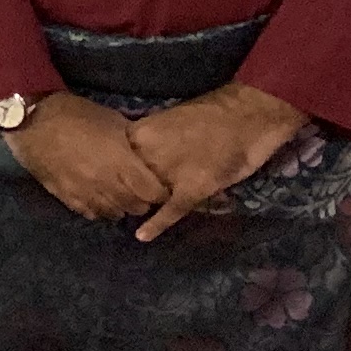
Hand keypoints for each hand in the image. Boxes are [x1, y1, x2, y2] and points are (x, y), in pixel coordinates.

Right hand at [0, 90, 166, 223]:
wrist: (31, 120)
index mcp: (121, 161)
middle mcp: (105, 182)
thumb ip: (131, 141)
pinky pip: (88, 213)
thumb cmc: (74, 114)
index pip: (153, 192)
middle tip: (140, 192)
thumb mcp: (111, 119)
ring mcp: (84, 191)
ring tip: (120, 198)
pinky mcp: (65, 195)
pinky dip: (98, 210)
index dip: (160, 191)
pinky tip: (98, 200)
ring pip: (113, 213)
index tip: (159, 186)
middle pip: (135, 206)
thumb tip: (144, 152)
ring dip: (120, 208)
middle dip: (142, 201)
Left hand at [127, 80, 309, 240]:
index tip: (102, 178)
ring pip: (146, 196)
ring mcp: (171, 172)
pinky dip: (157, 225)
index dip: (109, 170)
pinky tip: (142, 237)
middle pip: (125, 179)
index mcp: (141, 133)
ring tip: (127, 214)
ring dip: (139, 205)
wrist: (248, 115)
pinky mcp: (193, 188)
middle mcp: (151, 154)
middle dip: (122, 190)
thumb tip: (128, 152)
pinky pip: (171, 210)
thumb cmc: (209, 113)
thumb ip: (146, 138)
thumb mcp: (166, 119)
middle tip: (117, 200)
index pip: (113, 158)